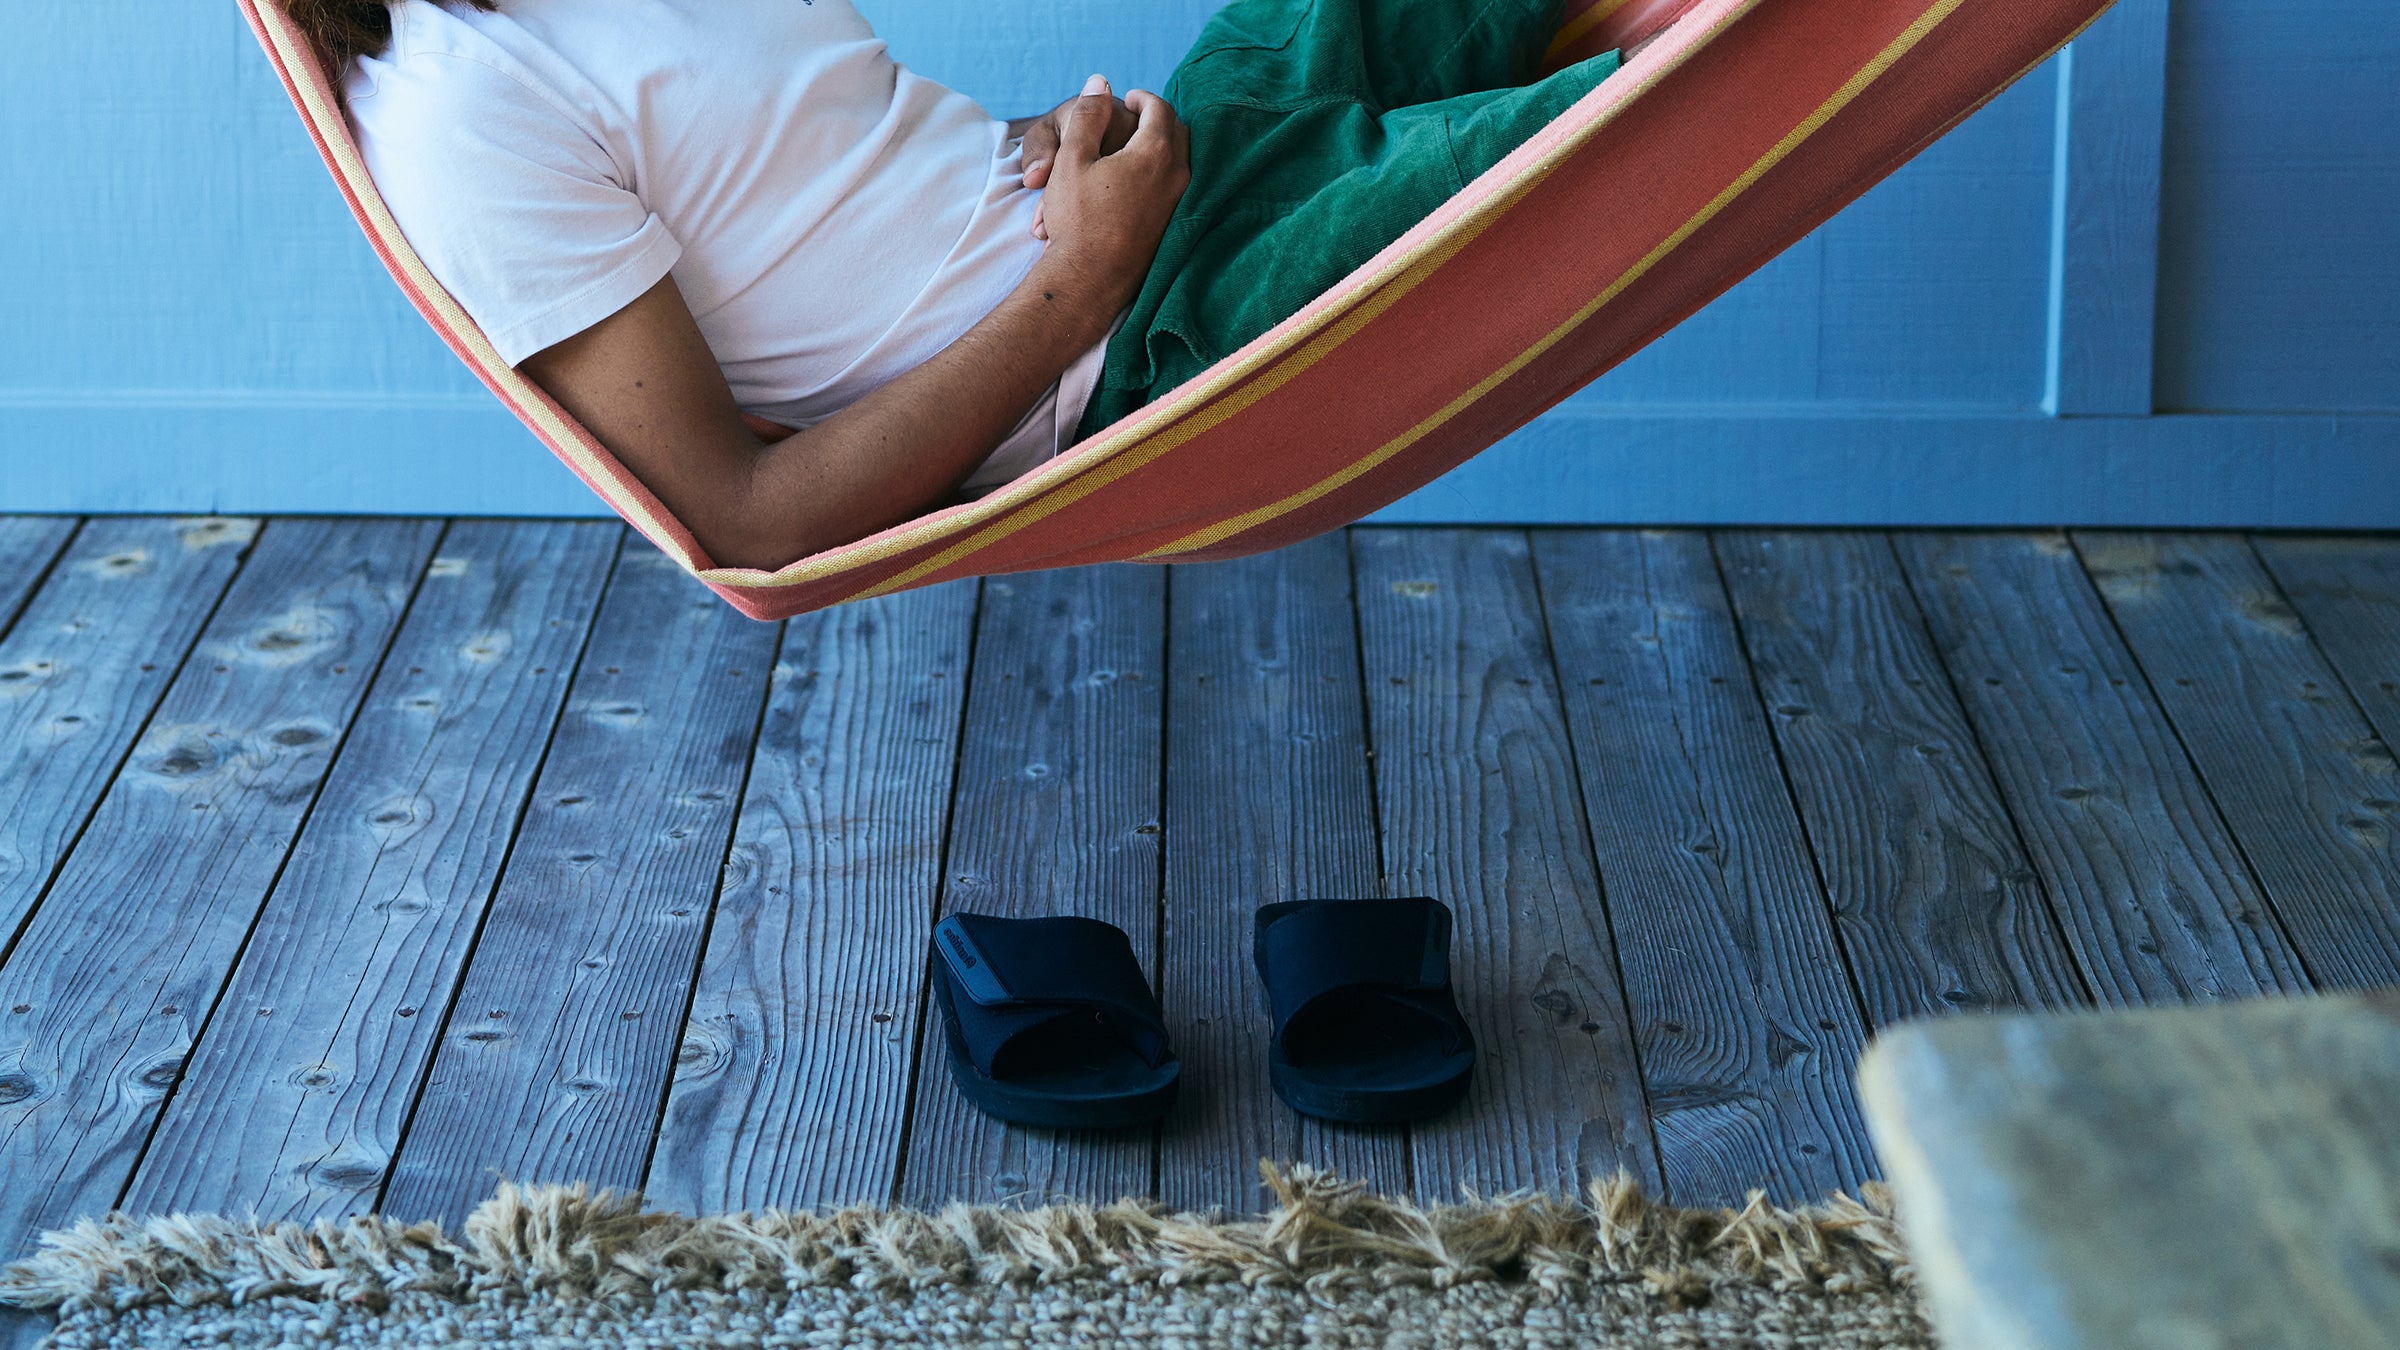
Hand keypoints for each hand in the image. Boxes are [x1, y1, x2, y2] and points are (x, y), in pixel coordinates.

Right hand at [1026, 75, 1188, 320]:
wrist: (1091, 279)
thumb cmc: (1078, 219)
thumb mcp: (1072, 159)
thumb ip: (1087, 115)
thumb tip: (1099, 82)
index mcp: (1155, 152)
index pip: (1160, 109)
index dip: (1143, 98)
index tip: (1129, 98)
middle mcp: (1177, 176)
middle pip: (1179, 133)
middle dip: (1159, 120)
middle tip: (1138, 117)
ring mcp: (1180, 204)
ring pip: (1183, 161)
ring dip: (1165, 147)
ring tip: (1140, 146)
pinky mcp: (1175, 227)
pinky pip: (1179, 188)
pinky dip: (1165, 174)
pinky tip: (1144, 181)